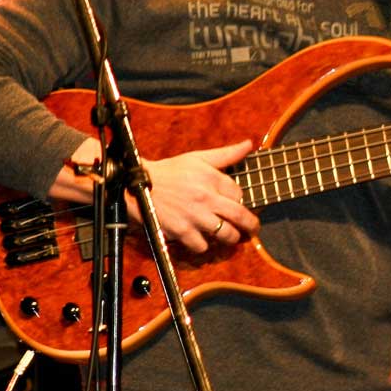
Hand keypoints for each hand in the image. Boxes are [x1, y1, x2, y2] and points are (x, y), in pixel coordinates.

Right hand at [134, 140, 259, 254]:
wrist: (138, 184)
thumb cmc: (171, 171)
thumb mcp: (198, 157)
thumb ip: (226, 154)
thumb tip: (249, 144)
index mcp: (212, 178)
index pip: (239, 194)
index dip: (241, 200)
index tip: (238, 204)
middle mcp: (207, 198)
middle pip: (240, 217)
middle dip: (251, 226)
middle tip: (252, 230)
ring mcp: (195, 216)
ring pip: (225, 234)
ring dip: (231, 238)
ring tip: (231, 237)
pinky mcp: (181, 231)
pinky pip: (202, 246)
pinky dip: (204, 246)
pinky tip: (203, 239)